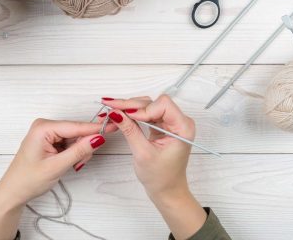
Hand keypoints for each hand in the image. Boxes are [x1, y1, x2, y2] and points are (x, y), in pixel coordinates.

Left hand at [0, 119, 115, 239]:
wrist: (13, 192)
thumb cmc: (28, 179)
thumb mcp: (57, 166)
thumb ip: (79, 151)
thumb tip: (98, 138)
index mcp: (43, 128)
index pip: (75, 126)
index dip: (95, 128)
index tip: (114, 126)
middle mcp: (45, 126)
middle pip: (76, 131)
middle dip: (83, 147)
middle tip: (80, 163)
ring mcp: (47, 132)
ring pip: (74, 138)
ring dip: (78, 152)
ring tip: (71, 166)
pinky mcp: (49, 140)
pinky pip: (69, 142)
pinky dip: (72, 153)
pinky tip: (68, 163)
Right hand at [102, 95, 206, 238]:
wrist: (167, 191)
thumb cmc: (161, 177)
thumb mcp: (143, 153)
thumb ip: (130, 130)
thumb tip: (115, 113)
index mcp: (182, 127)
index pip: (162, 104)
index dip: (143, 108)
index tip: (127, 116)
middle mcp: (178, 121)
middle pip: (152, 102)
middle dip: (130, 106)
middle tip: (109, 107)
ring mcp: (170, 122)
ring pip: (146, 106)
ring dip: (128, 109)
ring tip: (111, 112)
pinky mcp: (161, 125)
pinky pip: (145, 114)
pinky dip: (131, 115)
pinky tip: (118, 115)